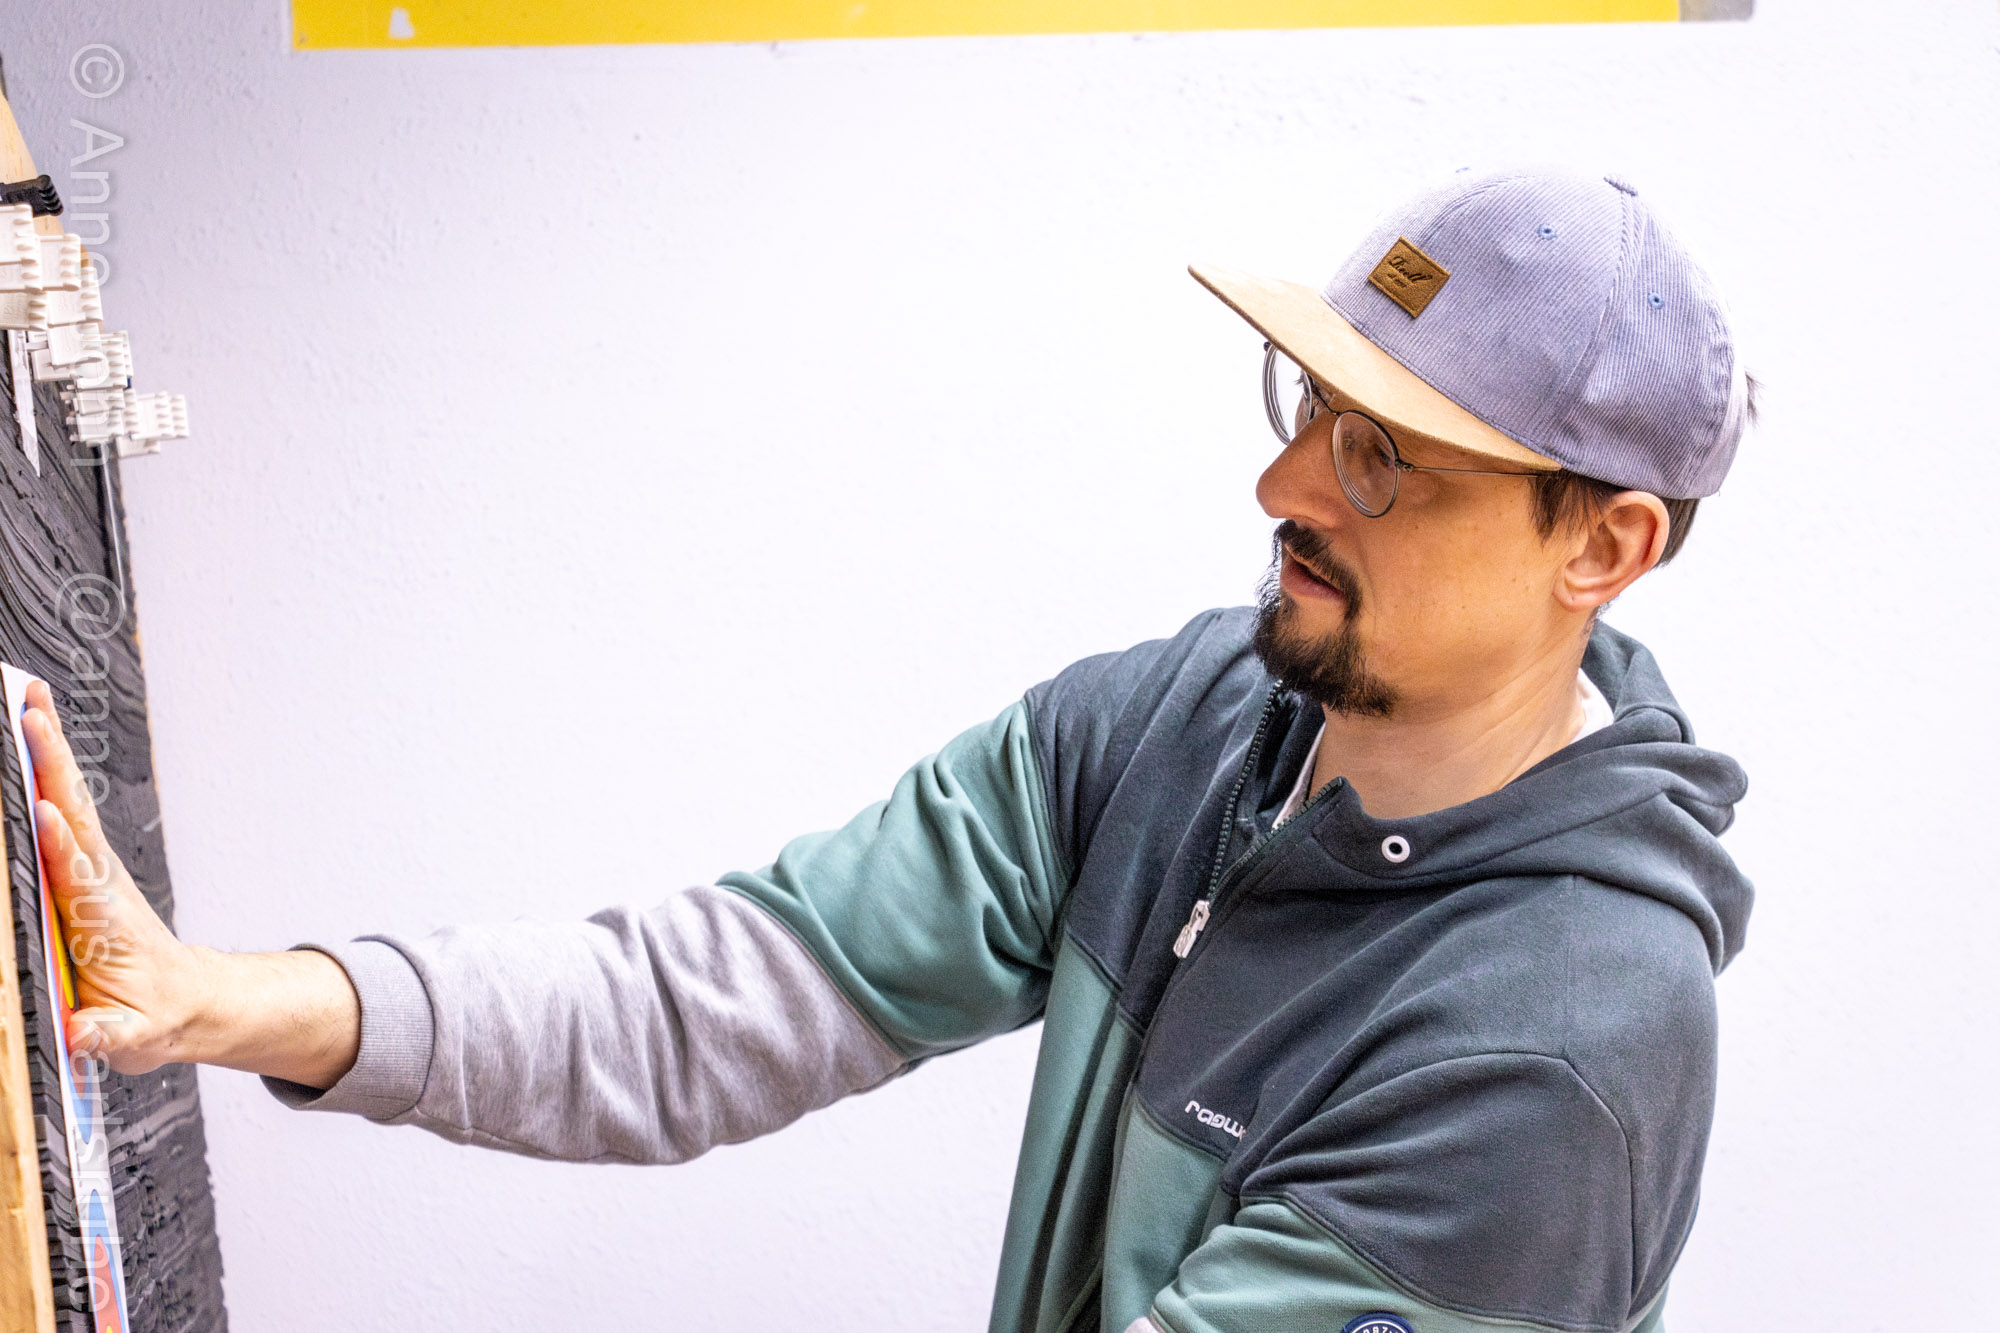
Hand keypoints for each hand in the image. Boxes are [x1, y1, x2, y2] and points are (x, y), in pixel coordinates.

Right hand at [21, 677, 209, 1073]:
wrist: (189, 1001)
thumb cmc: (155, 1016)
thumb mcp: (133, 1037)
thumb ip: (108, 1034)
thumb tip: (84, 1032)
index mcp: (102, 920)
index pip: (77, 876)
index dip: (60, 847)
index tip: (43, 812)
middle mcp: (96, 883)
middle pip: (70, 814)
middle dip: (50, 764)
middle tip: (27, 709)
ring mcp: (90, 870)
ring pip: (65, 801)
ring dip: (46, 750)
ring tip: (26, 699)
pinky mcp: (82, 869)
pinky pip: (60, 811)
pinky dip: (44, 771)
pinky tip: (30, 735)